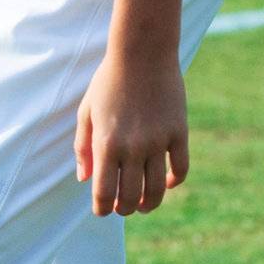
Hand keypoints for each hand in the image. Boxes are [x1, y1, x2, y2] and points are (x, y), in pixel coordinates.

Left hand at [74, 50, 188, 216]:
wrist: (142, 53)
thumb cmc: (108, 80)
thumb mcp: (87, 111)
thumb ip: (83, 147)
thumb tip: (84, 179)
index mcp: (106, 143)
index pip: (104, 192)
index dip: (102, 208)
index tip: (102, 210)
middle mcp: (133, 147)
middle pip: (132, 197)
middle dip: (125, 209)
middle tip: (123, 207)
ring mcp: (158, 142)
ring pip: (157, 190)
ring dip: (149, 204)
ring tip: (144, 205)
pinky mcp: (179, 133)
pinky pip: (180, 169)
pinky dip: (174, 182)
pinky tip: (167, 183)